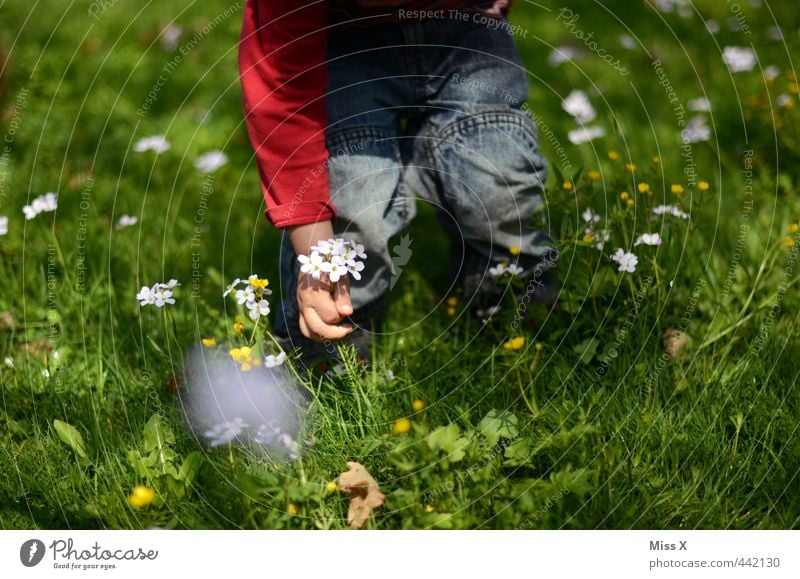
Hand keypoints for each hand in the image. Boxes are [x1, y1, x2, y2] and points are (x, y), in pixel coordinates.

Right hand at [287, 220, 353, 341]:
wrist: (312, 256)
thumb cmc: (330, 266)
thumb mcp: (340, 277)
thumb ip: (343, 296)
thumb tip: (347, 313)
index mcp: (314, 294)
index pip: (330, 316)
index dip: (341, 315)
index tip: (347, 308)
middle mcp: (304, 304)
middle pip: (317, 329)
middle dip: (334, 333)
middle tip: (348, 329)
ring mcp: (301, 308)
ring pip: (309, 332)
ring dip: (325, 336)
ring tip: (339, 331)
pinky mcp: (301, 310)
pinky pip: (307, 327)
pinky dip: (318, 332)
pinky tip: (331, 327)